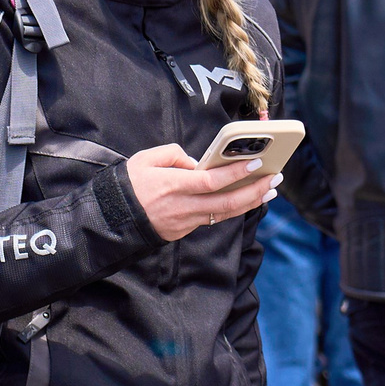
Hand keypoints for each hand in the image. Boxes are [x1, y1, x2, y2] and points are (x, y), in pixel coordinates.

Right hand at [124, 144, 273, 242]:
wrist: (109, 219)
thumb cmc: (126, 185)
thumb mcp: (144, 159)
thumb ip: (172, 154)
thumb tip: (194, 163)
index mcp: (173, 186)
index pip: (212, 181)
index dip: (236, 173)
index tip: (257, 164)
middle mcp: (183, 207)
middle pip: (227, 202)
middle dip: (255, 190)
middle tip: (275, 179)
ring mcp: (184, 222)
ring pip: (225, 214)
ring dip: (250, 202)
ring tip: (268, 190)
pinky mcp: (183, 231)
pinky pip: (212, 218)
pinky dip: (231, 209)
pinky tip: (244, 199)